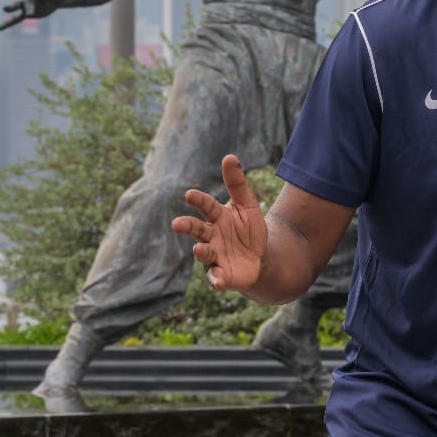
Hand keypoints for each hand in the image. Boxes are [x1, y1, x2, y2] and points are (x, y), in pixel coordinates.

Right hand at [171, 154, 267, 291]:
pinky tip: (217, 280)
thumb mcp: (248, 205)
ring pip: (204, 252)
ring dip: (201, 251)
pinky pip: (215, 277)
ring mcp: (215, 256)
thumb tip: (229, 156)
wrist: (260, 257)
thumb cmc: (249, 228)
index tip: (189, 194)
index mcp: (217, 217)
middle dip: (187, 226)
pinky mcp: (221, 275)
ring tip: (199, 248)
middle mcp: (211, 236)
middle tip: (177, 223)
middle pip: (197, 230)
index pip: (207, 206)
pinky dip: (215, 279)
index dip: (199, 200)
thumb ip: (237, 183)